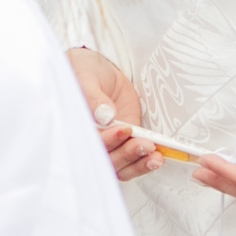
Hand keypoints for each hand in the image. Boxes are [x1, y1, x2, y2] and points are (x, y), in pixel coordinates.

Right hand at [68, 49, 160, 182]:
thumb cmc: (87, 72)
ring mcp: (111, 144)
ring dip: (138, 164)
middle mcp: (93, 141)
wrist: (102, 69)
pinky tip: (156, 159)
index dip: (108, 141)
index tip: (124, 129)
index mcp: (79, 128)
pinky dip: (144, 163)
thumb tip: (104, 115)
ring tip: (155, 157)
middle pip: (108, 159)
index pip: (92, 143)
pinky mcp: (126, 143)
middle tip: (145, 144)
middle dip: (127, 154)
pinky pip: (133, 160)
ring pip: (121, 166)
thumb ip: (93, 97)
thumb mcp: (87, 78)